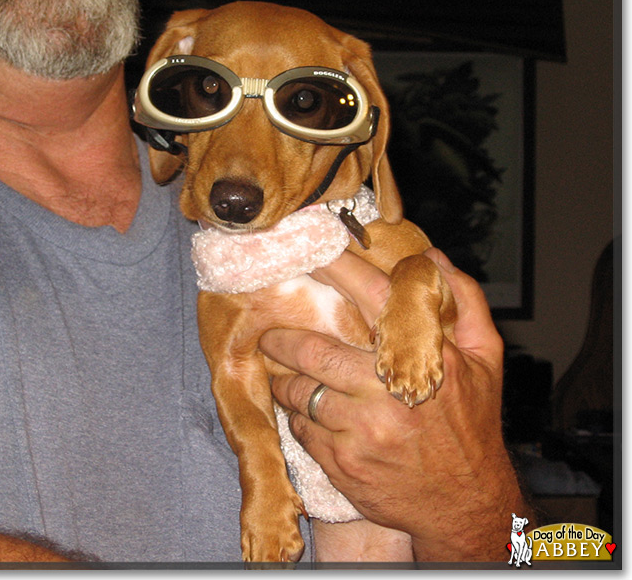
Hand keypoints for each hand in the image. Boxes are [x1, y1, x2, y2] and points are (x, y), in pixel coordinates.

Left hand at [260, 248, 532, 561]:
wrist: (466, 503)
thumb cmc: (472, 424)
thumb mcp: (485, 358)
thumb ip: (465, 300)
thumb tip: (433, 258)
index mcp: (425, 358)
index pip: (371, 296)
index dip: (337, 267)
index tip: (311, 254)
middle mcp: (387, 393)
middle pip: (313, 351)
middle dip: (282, 340)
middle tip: (270, 335)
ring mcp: (362, 432)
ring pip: (301, 393)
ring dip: (287, 381)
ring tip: (285, 375)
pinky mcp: (344, 465)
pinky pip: (303, 430)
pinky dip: (300, 417)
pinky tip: (308, 413)